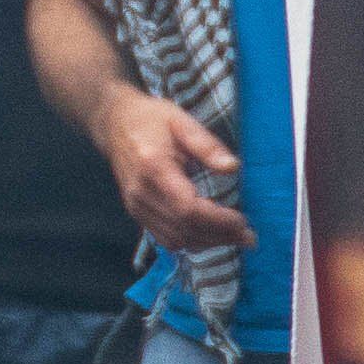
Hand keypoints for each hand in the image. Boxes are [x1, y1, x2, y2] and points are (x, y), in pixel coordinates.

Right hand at [96, 86, 254, 255]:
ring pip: (176, 240)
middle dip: (220, 236)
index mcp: (153, 168)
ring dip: (209, 243)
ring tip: (236, 238)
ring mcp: (136, 206)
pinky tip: (212, 236)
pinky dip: (192, 242)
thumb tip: (233, 168)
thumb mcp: (182, 121)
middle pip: (184, 229)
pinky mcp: (137, 213)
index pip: (187, 209)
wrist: (115, 124)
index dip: (217, 221)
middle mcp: (141, 193)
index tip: (243, 221)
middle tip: (249, 237)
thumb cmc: (151, 119)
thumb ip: (208, 145)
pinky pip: (166, 238)